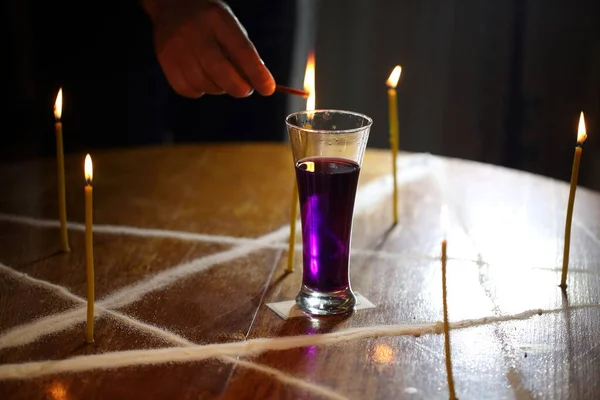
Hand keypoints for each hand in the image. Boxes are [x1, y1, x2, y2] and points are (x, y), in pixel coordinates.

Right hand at [144, 0, 275, 98]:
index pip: (241, 50)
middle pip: (219, 70)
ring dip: (219, 88)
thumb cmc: (210, 22)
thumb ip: (244, 54)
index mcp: (217, 19)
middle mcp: (194, 31)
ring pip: (204, 84)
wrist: (173, 7)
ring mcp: (176, 47)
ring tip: (220, 77)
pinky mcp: (165, 61)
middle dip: (238, 87)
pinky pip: (188, 89)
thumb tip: (259, 84)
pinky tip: (202, 78)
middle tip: (244, 89)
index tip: (268, 89)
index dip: (256, 73)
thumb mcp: (230, 26)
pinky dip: (200, 90)